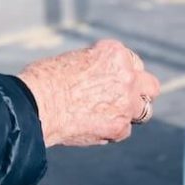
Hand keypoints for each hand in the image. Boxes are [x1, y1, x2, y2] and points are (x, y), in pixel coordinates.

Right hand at [18, 39, 159, 147]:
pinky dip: (110, 132)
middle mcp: (126, 74)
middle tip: (124, 101)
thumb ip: (96, 70)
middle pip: (150, 85)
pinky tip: (90, 128)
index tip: (113, 83)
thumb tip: (98, 84)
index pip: (132, 63)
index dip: (123, 74)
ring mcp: (126, 101)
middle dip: (139, 92)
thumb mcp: (74, 61)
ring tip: (109, 117)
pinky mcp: (119, 126)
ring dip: (129, 114)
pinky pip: (123, 131)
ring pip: (144, 111)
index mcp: (114, 52)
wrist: (35, 103)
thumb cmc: (43, 81)